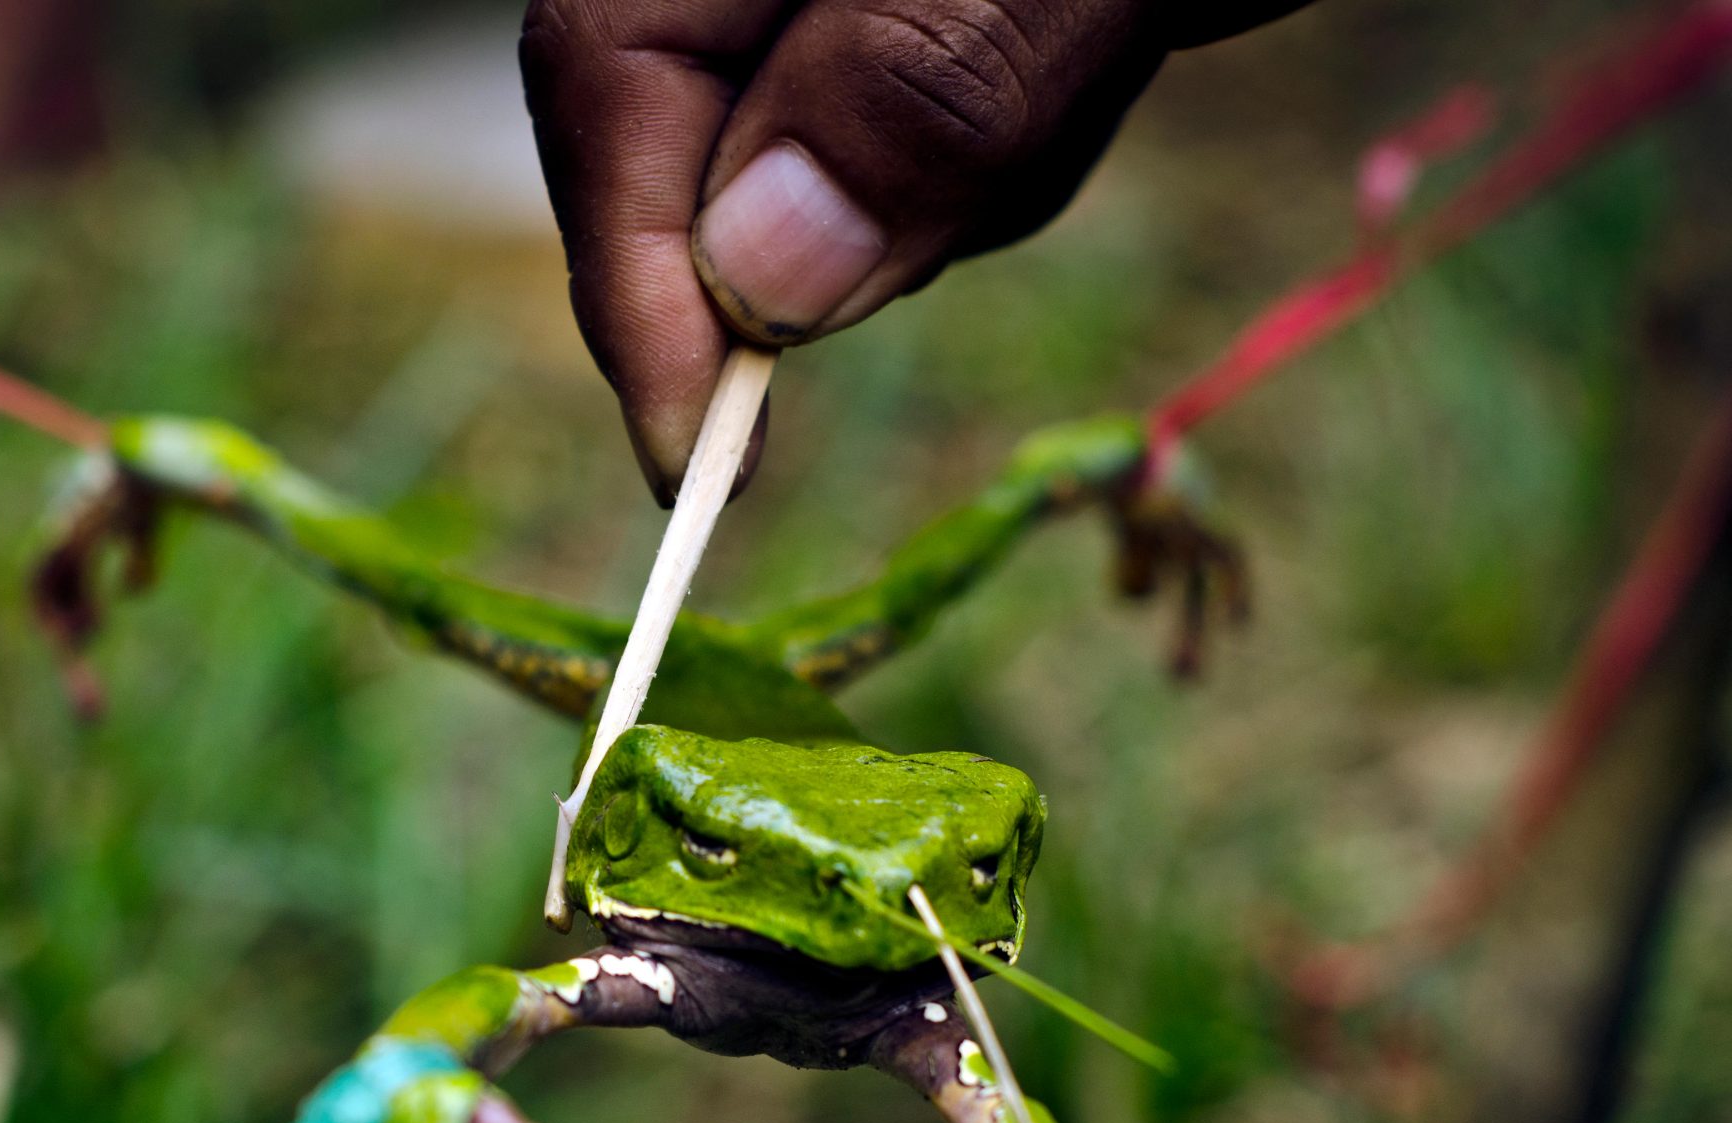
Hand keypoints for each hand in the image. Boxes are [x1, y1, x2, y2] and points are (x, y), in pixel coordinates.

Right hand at [521, 0, 1316, 498]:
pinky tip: (1123, 23)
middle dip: (856, 216)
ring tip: (1126, 18)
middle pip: (712, 140)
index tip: (698, 469)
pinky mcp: (952, 4)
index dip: (634, 286)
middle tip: (1051, 103)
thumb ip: (931, 71)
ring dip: (977, 167)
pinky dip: (1025, 133)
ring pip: (842, 161)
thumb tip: (766, 279)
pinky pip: (946, 130)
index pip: (605, 70)